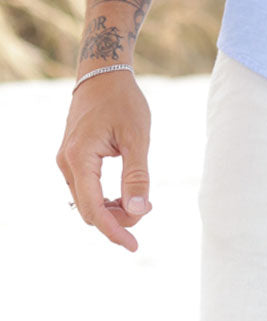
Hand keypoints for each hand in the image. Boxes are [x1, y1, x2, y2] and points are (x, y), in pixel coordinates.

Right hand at [56, 72, 152, 252]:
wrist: (103, 73)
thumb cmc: (123, 101)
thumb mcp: (137, 139)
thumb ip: (137, 177)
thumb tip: (139, 211)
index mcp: (80, 158)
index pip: (94, 209)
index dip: (114, 231)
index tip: (134, 246)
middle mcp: (67, 163)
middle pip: (89, 212)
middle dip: (116, 221)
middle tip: (145, 210)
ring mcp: (67, 162)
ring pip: (87, 204)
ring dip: (112, 212)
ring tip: (138, 200)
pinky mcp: (73, 160)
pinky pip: (86, 192)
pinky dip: (105, 201)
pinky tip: (125, 197)